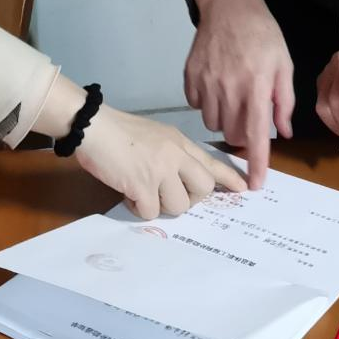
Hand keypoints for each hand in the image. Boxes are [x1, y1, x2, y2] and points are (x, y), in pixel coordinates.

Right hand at [74, 106, 247, 219]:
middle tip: (169, 194)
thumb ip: (173, 154)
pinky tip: (128, 193)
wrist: (94, 126)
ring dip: (159, 205)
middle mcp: (175, 155)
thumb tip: (183, 180)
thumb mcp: (156, 136)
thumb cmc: (120, 131)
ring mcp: (160, 171)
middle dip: (190, 199)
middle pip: (203, 189)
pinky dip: (138, 208)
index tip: (244, 188)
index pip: (211, 162)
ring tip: (143, 191)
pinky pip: (150, 212)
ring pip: (178, 206)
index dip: (229, 178)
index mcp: (179, 142)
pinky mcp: (142, 185)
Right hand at [185, 0, 294, 189]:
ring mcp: (206, 82)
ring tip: (233, 96)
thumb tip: (284, 132)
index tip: (256, 185)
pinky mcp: (190, 76)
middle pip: (232, 134)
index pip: (255, 135)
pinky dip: (207, 103)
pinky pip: (197, 106)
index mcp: (256, 86)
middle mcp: (229, 88)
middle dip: (242, 134)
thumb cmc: (262, 34)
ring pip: (213, 123)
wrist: (228, 5)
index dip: (257, 163)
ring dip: (225, 119)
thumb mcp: (284, 64)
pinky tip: (216, 85)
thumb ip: (284, 101)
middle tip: (249, 114)